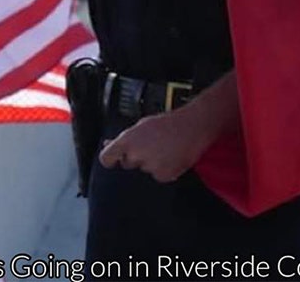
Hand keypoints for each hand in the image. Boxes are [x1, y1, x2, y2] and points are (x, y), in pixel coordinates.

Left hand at [98, 106, 216, 182]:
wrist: (193, 127)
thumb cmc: (169, 123)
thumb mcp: (142, 125)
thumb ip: (124, 137)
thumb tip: (108, 143)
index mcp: (128, 140)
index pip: (106, 158)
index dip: (110, 159)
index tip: (114, 159)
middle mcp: (136, 154)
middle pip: (127, 163)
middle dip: (136, 157)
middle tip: (151, 146)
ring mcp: (149, 166)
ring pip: (144, 169)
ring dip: (152, 162)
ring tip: (164, 149)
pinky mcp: (163, 175)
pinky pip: (158, 176)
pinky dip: (164, 169)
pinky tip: (171, 157)